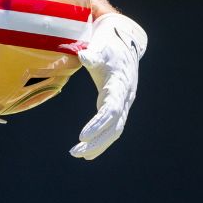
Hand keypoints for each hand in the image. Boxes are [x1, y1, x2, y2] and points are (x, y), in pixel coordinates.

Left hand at [69, 13, 146, 159]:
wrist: (126, 48)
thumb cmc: (110, 48)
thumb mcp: (102, 49)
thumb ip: (93, 55)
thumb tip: (83, 56)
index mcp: (119, 86)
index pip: (110, 110)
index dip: (98, 124)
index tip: (82, 136)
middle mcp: (124, 99)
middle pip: (113, 127)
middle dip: (97, 142)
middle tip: (76, 152)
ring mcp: (123, 105)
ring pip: (114, 131)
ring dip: (98, 145)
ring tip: (78, 154)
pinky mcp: (118, 108)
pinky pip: (112, 129)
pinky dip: (102, 141)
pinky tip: (88, 152)